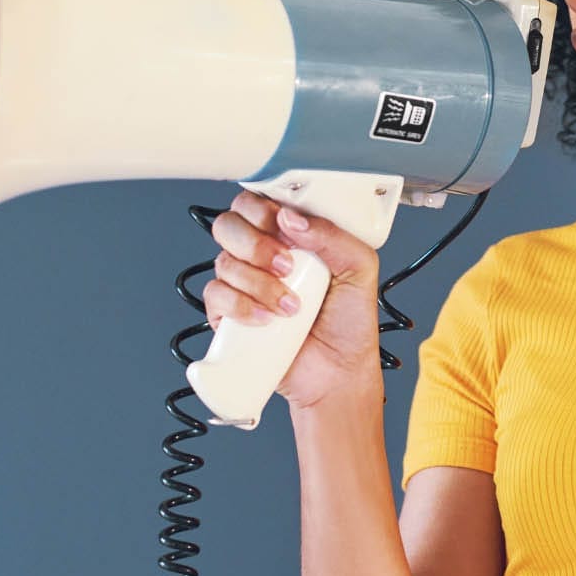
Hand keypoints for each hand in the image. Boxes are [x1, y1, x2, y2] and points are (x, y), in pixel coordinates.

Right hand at [203, 190, 385, 410]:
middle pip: (229, 225)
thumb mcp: (359, 268)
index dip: (263, 209)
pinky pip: (216, 297)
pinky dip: (242, 307)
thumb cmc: (349, 322)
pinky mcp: (228, 315)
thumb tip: (293, 219)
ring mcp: (242, 285)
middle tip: (286, 265)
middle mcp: (261, 256)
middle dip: (256, 244)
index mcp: (289, 236)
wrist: (338, 372)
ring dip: (258, 283)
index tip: (286, 227)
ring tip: (291, 305)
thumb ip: (332, 235)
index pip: (256, 202)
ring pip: (223, 262)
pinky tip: (268, 320)